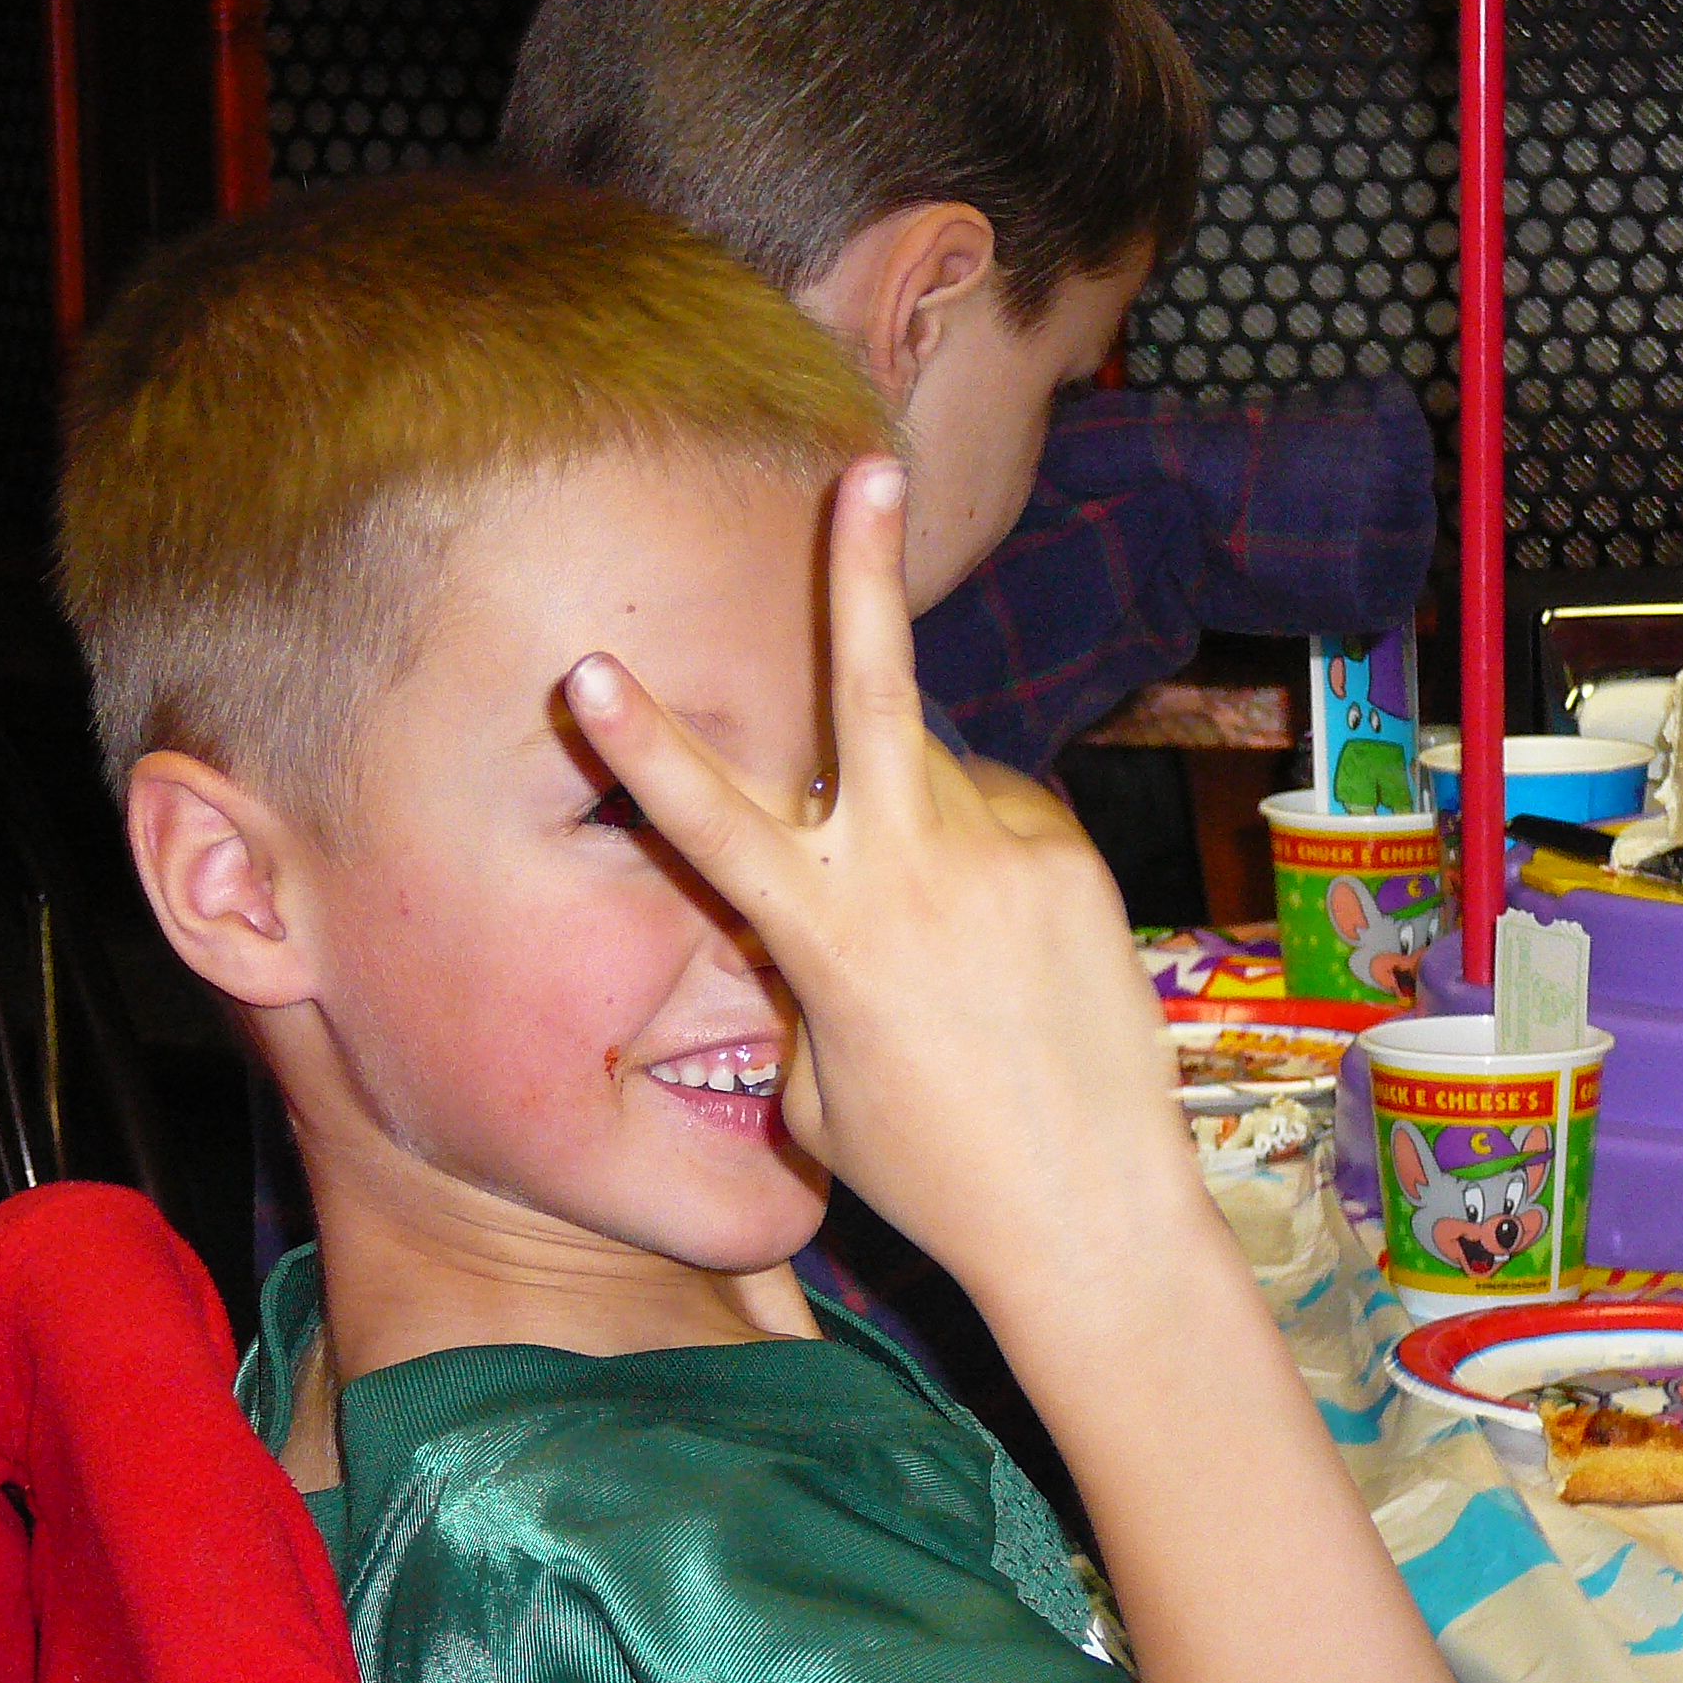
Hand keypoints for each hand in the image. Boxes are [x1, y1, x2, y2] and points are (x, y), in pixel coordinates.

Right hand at [562, 456, 1200, 1304]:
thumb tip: (822, 881)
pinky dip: (973, 851)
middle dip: (861, 576)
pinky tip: (997, 944)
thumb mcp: (818, 1078)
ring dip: (909, 810)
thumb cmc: (929, 1168)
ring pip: (932, 770)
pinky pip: (995, 814)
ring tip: (943, 941)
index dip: (643, 745)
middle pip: (877, 695)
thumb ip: (806, 958)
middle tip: (867, 469)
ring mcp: (1008, 855)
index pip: (714, 823)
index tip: (590, 668)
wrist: (1093, 1213)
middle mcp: (921, 871)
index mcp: (833, 935)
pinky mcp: (1071, 860)